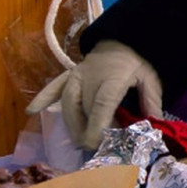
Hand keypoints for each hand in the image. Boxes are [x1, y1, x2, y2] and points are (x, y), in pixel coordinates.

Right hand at [27, 40, 162, 149]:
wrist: (122, 38)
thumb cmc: (136, 61)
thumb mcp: (149, 77)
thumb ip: (151, 100)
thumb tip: (155, 122)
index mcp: (112, 77)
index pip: (102, 104)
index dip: (97, 124)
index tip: (95, 142)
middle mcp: (90, 77)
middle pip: (83, 108)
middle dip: (86, 130)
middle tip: (93, 148)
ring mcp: (76, 75)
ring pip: (67, 103)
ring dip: (71, 124)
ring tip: (78, 141)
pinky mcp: (68, 75)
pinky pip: (53, 86)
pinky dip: (43, 97)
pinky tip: (31, 110)